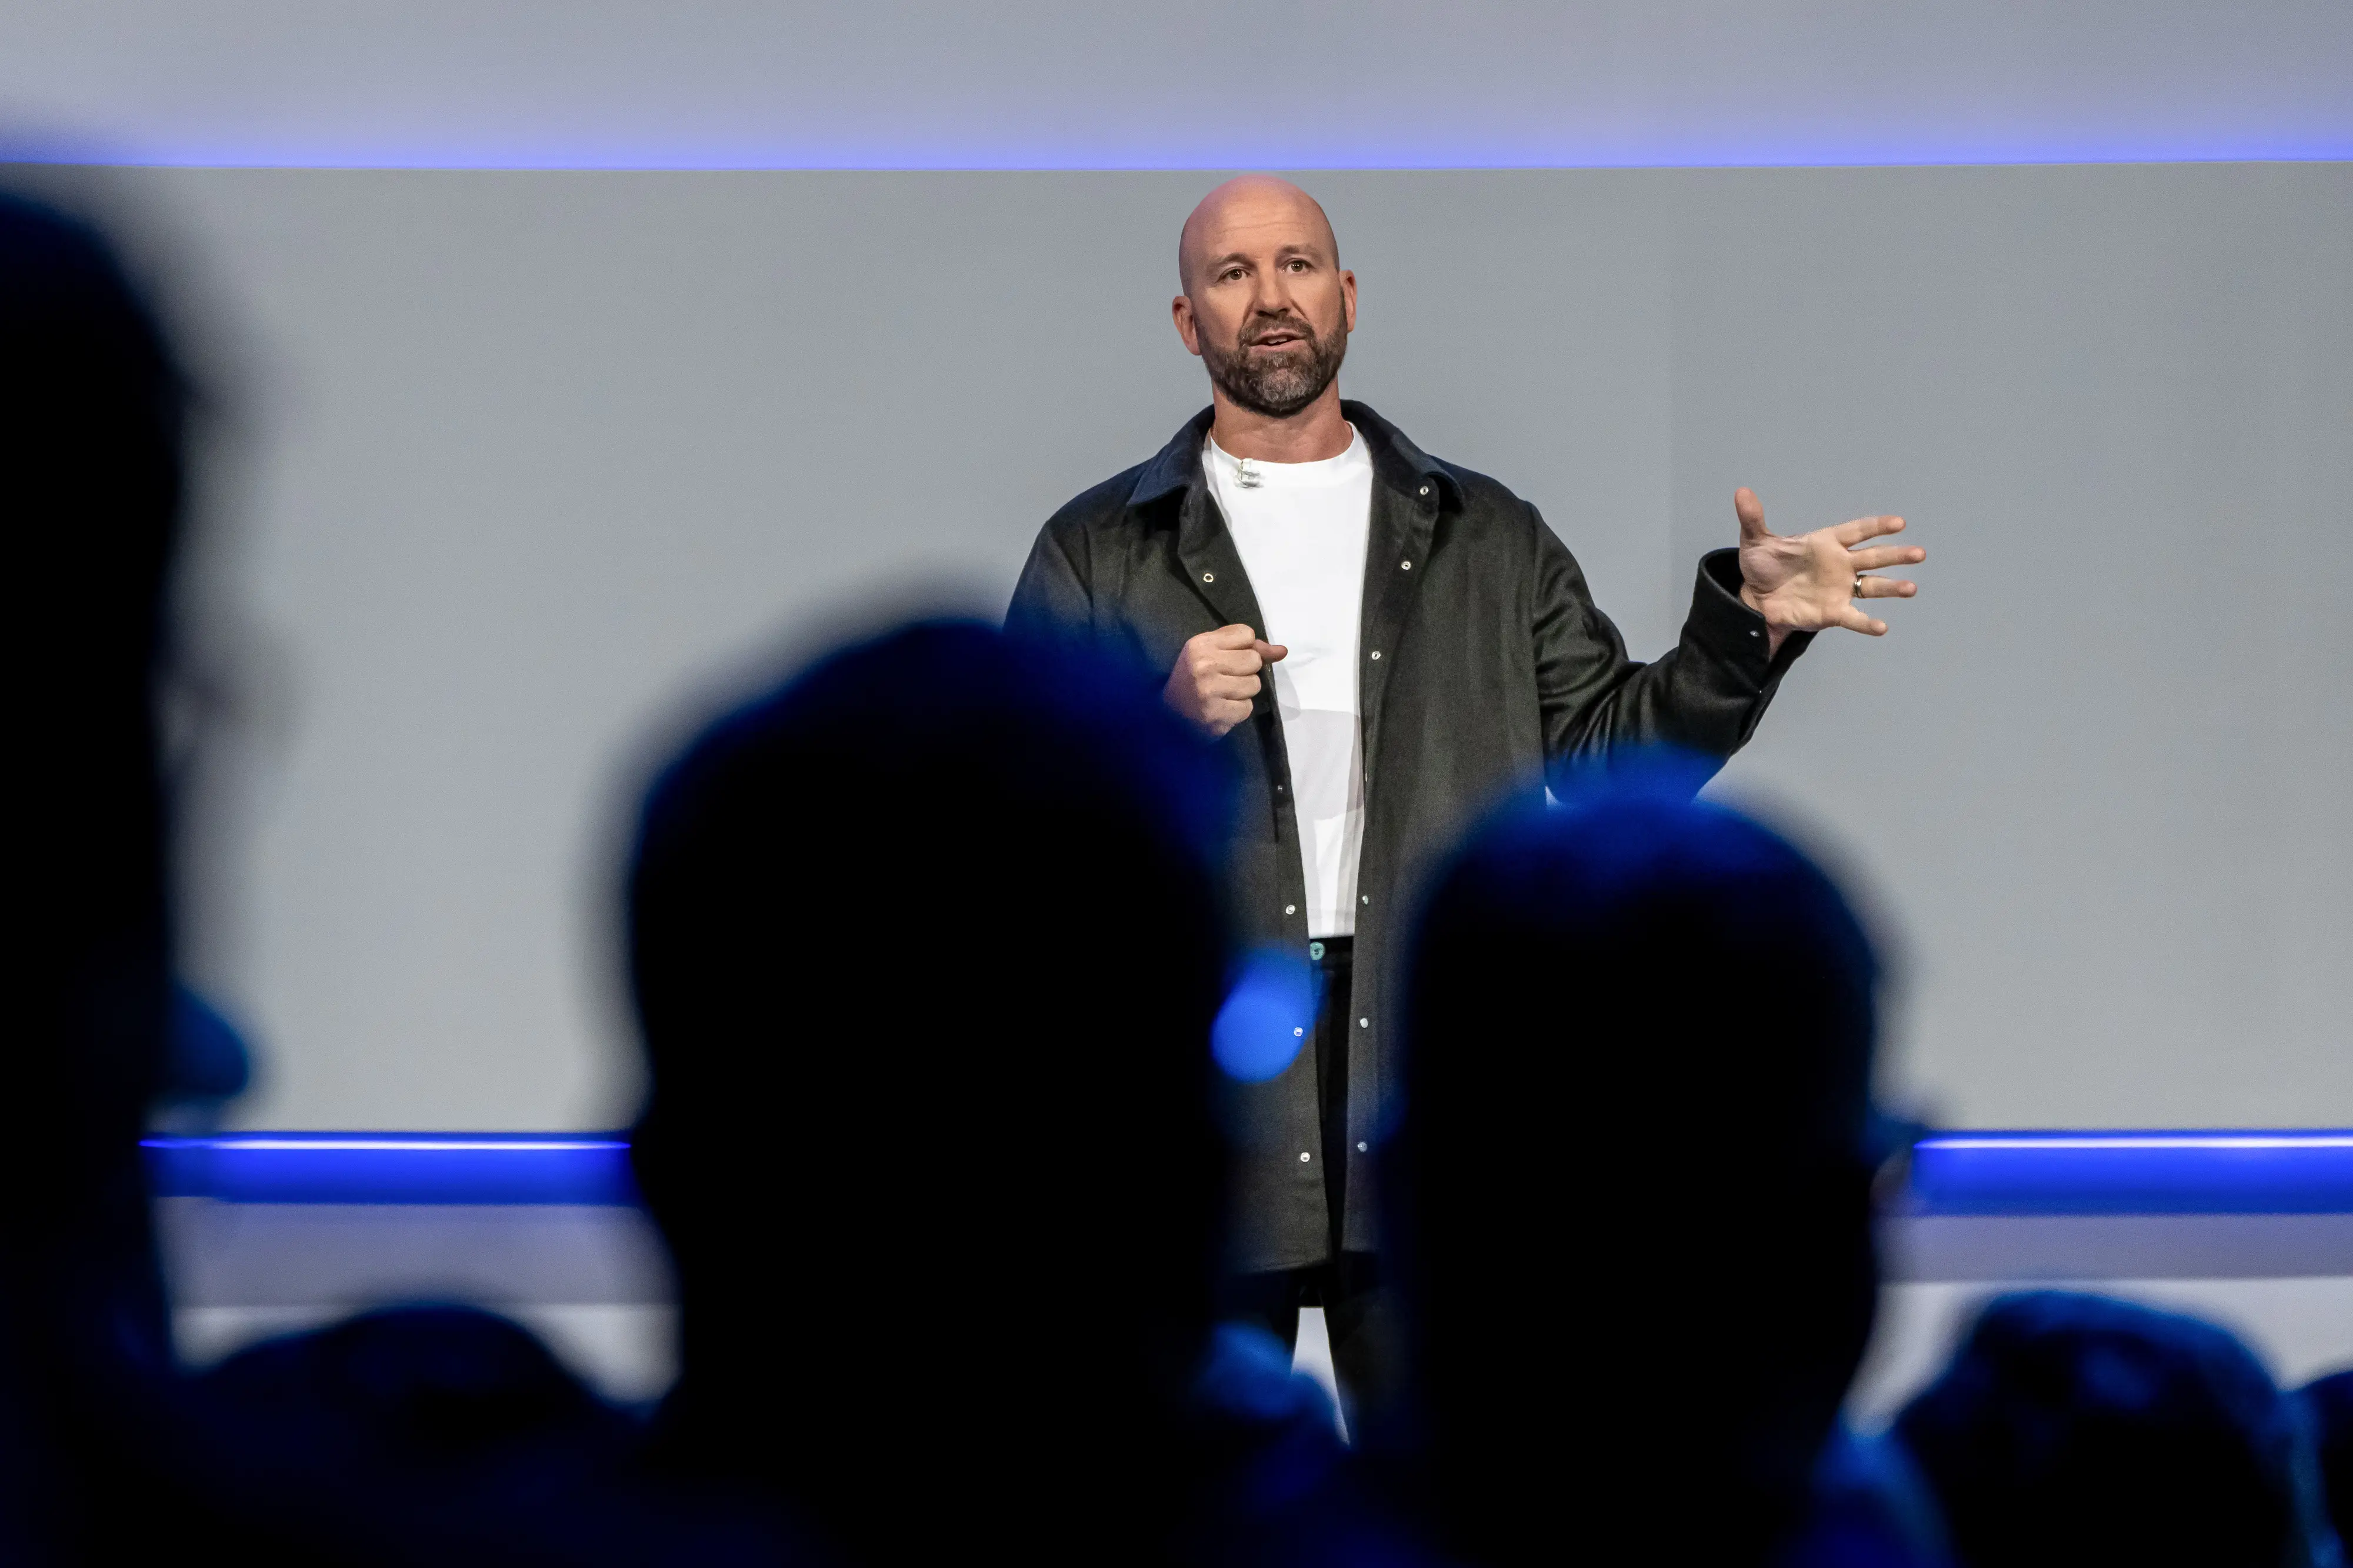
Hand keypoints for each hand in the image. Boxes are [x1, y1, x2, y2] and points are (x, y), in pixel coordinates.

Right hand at [1166, 623, 1286, 737]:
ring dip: (1243, 692)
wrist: (1168, 714)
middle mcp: (1204, 664)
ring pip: (1254, 685)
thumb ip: (1249, 648)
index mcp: (1200, 644)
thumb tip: (1282, 651)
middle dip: (1245, 671)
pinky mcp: (1215, 714)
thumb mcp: (1213, 653)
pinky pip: (1247, 708)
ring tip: (1223, 695)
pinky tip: (1221, 709)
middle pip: (1254, 660)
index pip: (1246, 634)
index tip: (1227, 659)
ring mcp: (1209, 690)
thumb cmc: (1194, 679)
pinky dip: (1238, 710)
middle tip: (1224, 679)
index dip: (1243, 648)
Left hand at [1734, 487, 1923, 654]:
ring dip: (1892, 587)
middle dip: (1896, 555)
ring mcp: (1839, 589)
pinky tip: (1881, 627)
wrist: (1755, 599)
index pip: (1857, 531)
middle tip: (1919, 553)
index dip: (1877, 526)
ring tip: (1911, 588)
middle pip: (1873, 557)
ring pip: (1872, 586)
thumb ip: (1753, 518)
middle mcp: (1840, 564)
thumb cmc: (1762, 567)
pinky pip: (1854, 618)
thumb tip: (1741, 492)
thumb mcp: (1755, 542)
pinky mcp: (1833, 612)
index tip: (1899, 523)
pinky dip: (1867, 623)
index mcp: (1826, 543)